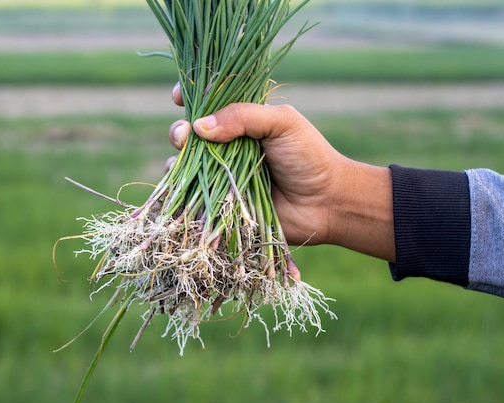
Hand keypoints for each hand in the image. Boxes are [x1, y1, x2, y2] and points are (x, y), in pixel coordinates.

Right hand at [168, 84, 394, 260]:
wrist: (326, 204)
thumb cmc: (310, 158)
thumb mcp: (282, 123)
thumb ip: (243, 116)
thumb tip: (199, 125)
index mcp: (245, 120)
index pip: (211, 102)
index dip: (191, 96)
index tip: (178, 97)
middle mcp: (231, 144)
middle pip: (193, 132)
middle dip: (181, 130)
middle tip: (185, 136)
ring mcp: (225, 172)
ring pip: (188, 161)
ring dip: (179, 157)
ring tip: (183, 158)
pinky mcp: (223, 200)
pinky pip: (195, 191)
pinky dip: (183, 186)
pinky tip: (182, 182)